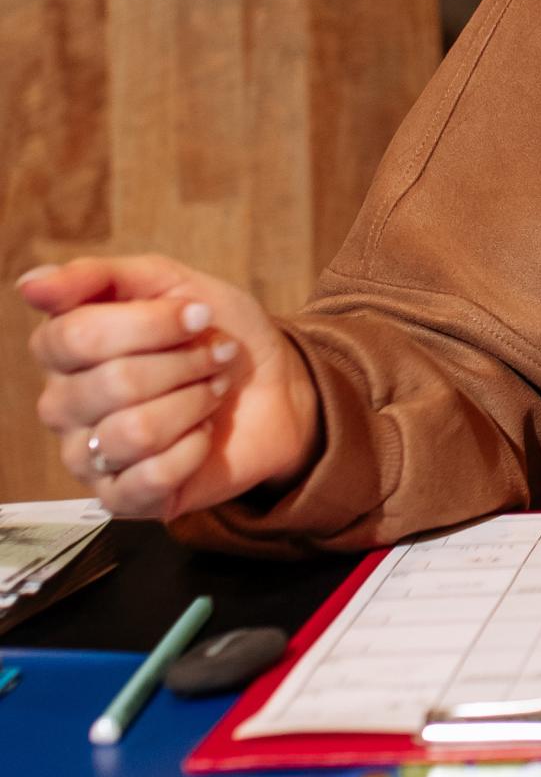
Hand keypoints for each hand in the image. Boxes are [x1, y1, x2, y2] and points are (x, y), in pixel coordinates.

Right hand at [19, 253, 318, 524]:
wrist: (276, 388)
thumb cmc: (213, 332)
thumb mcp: (167, 282)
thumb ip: (97, 277)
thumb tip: (29, 286)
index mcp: (62, 349)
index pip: (77, 336)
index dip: (149, 325)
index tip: (199, 315)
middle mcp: (62, 404)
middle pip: (113, 383)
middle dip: (184, 364)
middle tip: (214, 356)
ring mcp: (87, 456)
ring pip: (135, 432)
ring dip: (193, 403)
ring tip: (211, 392)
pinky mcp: (122, 499)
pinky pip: (150, 479)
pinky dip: (194, 449)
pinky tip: (204, 434)